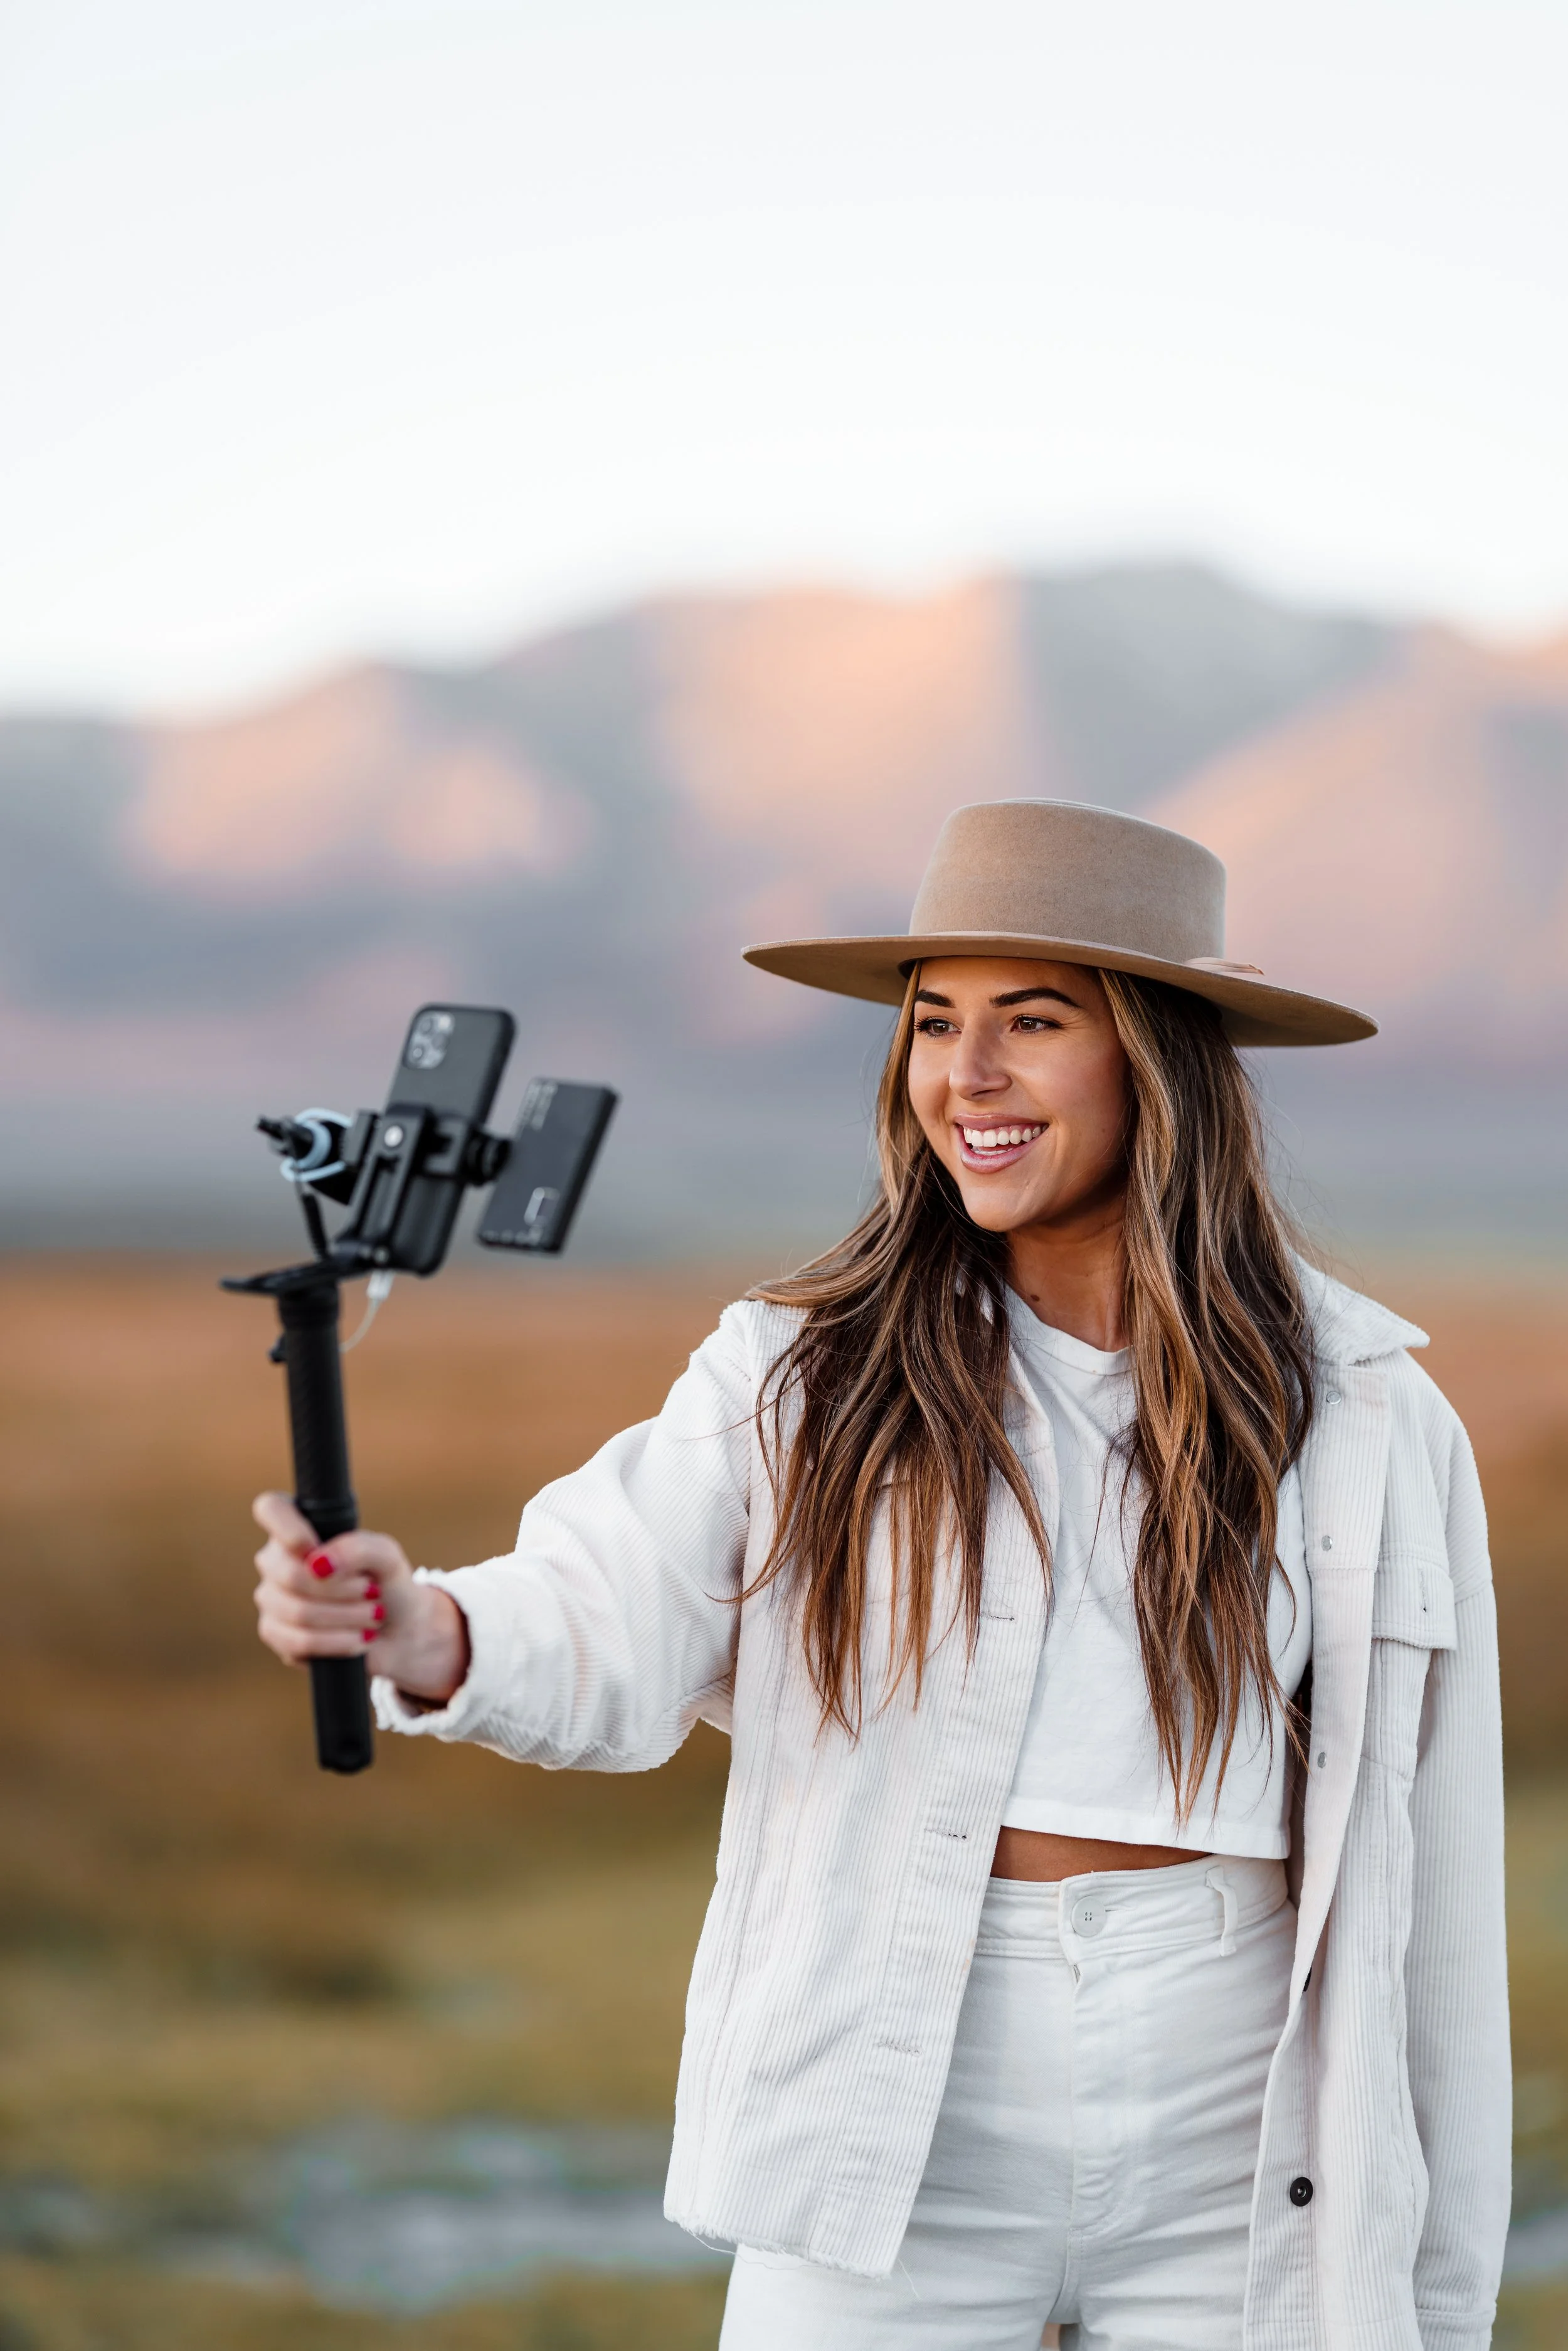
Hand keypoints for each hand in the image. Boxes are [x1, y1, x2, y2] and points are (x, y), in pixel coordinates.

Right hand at [251, 1492, 470, 1703]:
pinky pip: (297, 1642)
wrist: (398, 1629)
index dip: (286, 1527)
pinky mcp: (276, 1634)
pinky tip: (358, 1639)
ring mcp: (272, 1598)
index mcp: (300, 1528)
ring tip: (373, 1616)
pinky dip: (336, 1642)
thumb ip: (358, 1548)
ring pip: (297, 1611)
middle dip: (341, 1588)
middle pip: (288, 1573)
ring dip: (346, 1616)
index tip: (315, 1547)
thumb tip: (318, 1564)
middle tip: (372, 1591)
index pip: (271, 1508)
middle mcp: (277, 1560)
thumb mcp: (386, 1555)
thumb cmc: (387, 1581)